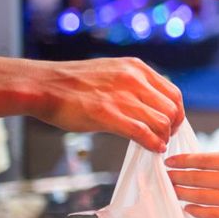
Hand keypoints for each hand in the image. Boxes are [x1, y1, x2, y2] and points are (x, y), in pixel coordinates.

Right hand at [29, 57, 183, 152]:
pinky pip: (142, 133)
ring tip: (157, 145)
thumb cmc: (72, 83)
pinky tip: (152, 149)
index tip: (172, 124)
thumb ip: (133, 84)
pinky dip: (153, 144)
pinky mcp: (107, 114)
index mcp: (136, 68)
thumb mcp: (111, 72)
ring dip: (163, 138)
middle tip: (165, 138)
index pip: (173, 93)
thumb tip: (150, 104)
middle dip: (172, 127)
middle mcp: (134, 79)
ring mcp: (121, 97)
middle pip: (172, 109)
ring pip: (161, 122)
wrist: (42, 85)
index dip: (176, 113)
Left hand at [167, 150, 218, 217]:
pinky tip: (187, 209)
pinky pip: (213, 214)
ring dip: (182, 193)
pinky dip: (197, 211)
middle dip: (177, 177)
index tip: (169, 161)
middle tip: (162, 177)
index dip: (183, 160)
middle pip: (196, 178)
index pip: (203, 159)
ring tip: (170, 192)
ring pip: (200, 196)